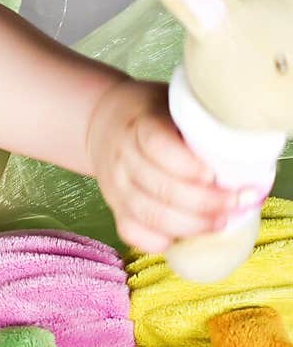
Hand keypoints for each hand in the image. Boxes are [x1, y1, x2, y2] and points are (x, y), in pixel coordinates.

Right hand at [84, 77, 261, 252]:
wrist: (103, 123)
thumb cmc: (149, 114)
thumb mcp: (169, 105)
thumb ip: (197, 126)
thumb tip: (244, 157)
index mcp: (137, 127)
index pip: (157, 146)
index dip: (187, 165)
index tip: (214, 173)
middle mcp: (122, 159)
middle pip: (161, 188)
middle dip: (205, 202)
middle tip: (235, 202)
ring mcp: (116, 188)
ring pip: (151, 216)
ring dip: (191, 225)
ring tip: (220, 222)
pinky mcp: (116, 210)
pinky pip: (135, 234)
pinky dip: (161, 241)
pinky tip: (185, 235)